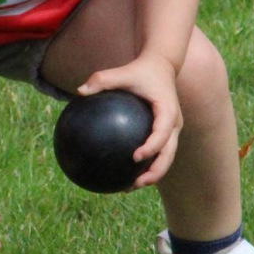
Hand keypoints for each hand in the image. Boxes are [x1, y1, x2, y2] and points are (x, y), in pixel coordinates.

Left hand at [76, 51, 181, 186]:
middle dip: (154, 172)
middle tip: (135, 183)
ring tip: (129, 187)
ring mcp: (173, 131)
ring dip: (151, 175)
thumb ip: (101, 80)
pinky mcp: (167, 134)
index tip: (135, 157)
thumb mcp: (120, 72)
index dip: (152, 147)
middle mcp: (174, 124)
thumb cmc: (138, 71)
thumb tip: (79, 91)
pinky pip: (158, 153)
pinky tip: (125, 174)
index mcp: (167, 111)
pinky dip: (146, 166)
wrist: (161, 67)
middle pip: (168, 154)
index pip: (163, 133)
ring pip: (166, 158)